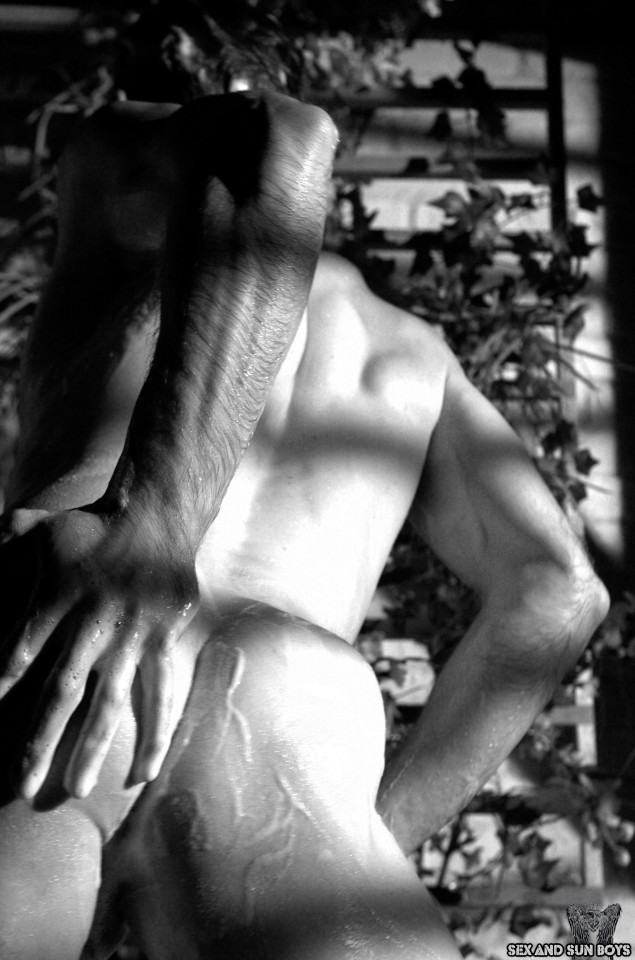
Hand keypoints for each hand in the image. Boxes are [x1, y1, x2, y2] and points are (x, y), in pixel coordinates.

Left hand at [0, 506, 197, 799]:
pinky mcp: (164, 638)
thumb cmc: (93, 526)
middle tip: (19, 788)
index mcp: (57, 596)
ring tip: (75, 791)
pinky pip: (161, 691)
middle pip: (61, 690)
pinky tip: (144, 770)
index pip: (17, 652)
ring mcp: (132, 633)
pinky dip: (154, 731)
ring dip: (92, 748)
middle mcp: (93, 621)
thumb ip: (5, 540)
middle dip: (39, 741)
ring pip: (109, 700)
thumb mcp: (41, 527)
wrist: (156, 514)